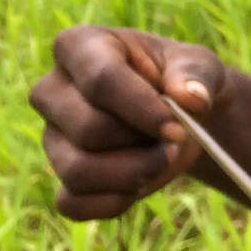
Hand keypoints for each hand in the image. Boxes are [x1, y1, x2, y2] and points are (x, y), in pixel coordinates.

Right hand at [29, 26, 230, 220]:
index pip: (100, 81)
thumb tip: (193, 98)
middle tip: (178, 141)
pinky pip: (72, 204)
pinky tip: (143, 185)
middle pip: (88, 130)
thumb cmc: (182, 81)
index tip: (178, 128)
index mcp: (79, 46)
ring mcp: (51, 136)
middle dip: (143, 145)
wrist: (181, 116)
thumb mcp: (199, 65)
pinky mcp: (59, 176)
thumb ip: (197, 75)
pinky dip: (115, 203)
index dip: (142, 110)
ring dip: (134, 175)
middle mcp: (51, 91)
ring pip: (77, 171)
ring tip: (163, 159)